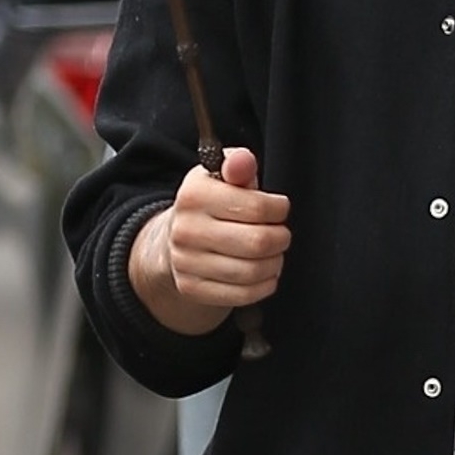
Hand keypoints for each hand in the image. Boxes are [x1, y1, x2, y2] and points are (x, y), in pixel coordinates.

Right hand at [129, 149, 289, 334]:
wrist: (174, 240)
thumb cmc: (211, 206)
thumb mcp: (222, 178)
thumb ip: (238, 165)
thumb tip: (244, 160)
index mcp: (193, 195)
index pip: (257, 207)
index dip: (279, 209)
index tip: (278, 209)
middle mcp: (186, 229)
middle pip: (258, 242)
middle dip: (280, 238)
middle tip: (279, 234)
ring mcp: (186, 262)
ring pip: (253, 271)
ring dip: (274, 262)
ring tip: (272, 253)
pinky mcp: (192, 289)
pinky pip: (244, 294)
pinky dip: (264, 285)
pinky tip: (263, 273)